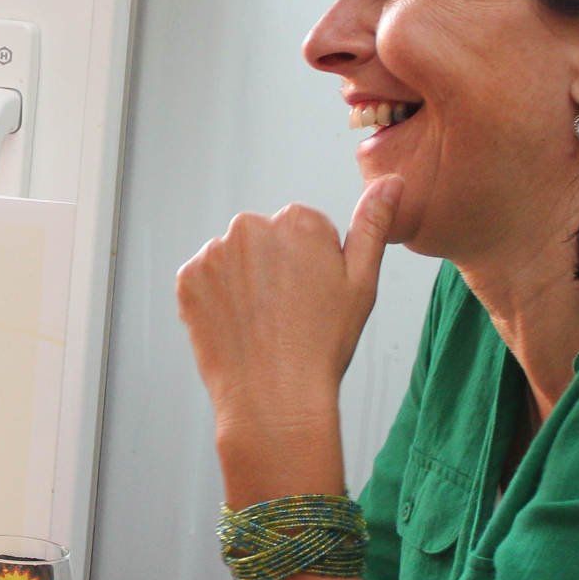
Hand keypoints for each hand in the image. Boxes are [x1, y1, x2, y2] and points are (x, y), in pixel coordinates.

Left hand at [175, 176, 399, 440]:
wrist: (274, 398)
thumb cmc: (322, 345)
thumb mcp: (362, 283)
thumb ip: (373, 224)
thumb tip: (390, 181)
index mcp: (297, 220)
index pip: (303, 229)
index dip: (311, 266)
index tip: (312, 297)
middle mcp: (250, 226)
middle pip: (264, 240)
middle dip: (274, 267)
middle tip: (288, 314)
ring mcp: (214, 252)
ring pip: (233, 260)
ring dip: (243, 283)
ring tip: (262, 324)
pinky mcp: (187, 279)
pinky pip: (204, 281)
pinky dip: (216, 300)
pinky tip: (236, 326)